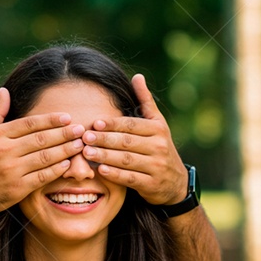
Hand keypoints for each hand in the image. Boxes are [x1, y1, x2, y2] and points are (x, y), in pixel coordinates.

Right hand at [0, 87, 84, 217]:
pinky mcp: (17, 188)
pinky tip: (68, 164)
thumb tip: (5, 91)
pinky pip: (42, 176)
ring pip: (45, 157)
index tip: (67, 117)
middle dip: (64, 133)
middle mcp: (5, 151)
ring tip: (79, 144)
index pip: (29, 123)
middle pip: (41, 138)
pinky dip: (57, 170)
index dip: (50, 120)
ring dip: (65, 150)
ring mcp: (12, 170)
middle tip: (81, 129)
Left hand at [81, 74, 187, 205]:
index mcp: (158, 129)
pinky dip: (115, 174)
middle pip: (127, 141)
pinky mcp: (152, 184)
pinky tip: (100, 170)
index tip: (95, 122)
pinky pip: (130, 178)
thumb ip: (145, 101)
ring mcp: (156, 166)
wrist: (175, 182)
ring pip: (127, 160)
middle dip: (105, 139)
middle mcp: (159, 146)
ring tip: (86, 152)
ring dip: (105, 156)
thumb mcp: (157, 123)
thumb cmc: (159, 147)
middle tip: (85, 137)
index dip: (113, 124)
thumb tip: (137, 76)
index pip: (132, 125)